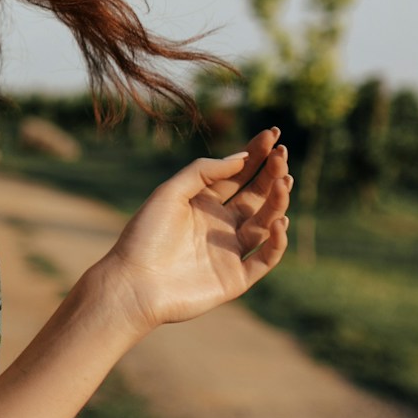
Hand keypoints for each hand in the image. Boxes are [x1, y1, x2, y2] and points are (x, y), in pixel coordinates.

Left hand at [92, 128, 291, 336]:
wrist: (133, 284)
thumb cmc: (145, 236)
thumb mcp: (170, 193)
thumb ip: (202, 172)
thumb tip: (241, 157)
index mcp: (203, 203)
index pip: (238, 175)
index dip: (256, 155)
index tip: (273, 133)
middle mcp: (220, 224)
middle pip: (256, 195)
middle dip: (271, 173)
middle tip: (282, 152)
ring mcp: (230, 251)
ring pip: (265, 223)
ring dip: (277, 201)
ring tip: (284, 181)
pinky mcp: (236, 278)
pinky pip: (265, 257)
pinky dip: (276, 241)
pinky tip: (278, 220)